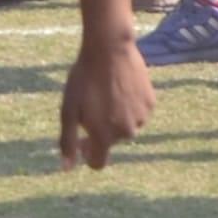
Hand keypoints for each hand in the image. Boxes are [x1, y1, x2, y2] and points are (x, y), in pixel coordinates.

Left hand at [58, 26, 154, 169]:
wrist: (109, 49)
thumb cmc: (84, 79)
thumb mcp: (68, 110)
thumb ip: (68, 141)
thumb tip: (67, 168)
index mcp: (104, 137)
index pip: (98, 163)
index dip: (88, 154)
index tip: (83, 140)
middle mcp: (126, 133)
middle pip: (111, 141)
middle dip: (102, 129)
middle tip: (92, 106)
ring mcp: (141, 118)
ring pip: (126, 126)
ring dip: (116, 117)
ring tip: (107, 93)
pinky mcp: (151, 103)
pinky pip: (138, 112)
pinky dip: (129, 105)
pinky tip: (120, 87)